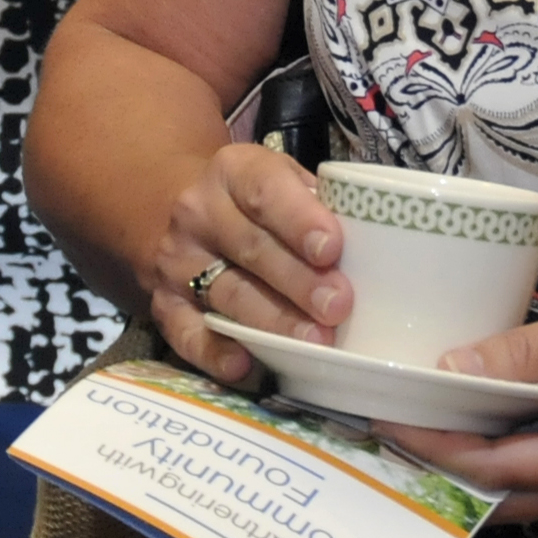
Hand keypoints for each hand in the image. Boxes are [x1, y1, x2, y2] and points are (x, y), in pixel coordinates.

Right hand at [149, 144, 349, 380]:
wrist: (179, 209)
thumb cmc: (257, 202)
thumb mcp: (283, 181)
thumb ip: (319, 205)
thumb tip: (373, 245)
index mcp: (232, 172)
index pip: (264, 190)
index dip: (299, 219)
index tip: (332, 248)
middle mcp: (198, 213)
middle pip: (250, 248)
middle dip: (298, 280)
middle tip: (338, 306)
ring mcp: (177, 261)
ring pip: (227, 294)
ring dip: (272, 321)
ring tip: (315, 343)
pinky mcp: (164, 305)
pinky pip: (186, 333)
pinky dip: (214, 352)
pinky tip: (244, 366)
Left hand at [376, 271, 537, 520]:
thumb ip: (526, 355)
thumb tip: (454, 369)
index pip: (491, 465)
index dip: (432, 445)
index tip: (381, 418)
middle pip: (495, 493)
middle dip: (436, 466)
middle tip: (379, 430)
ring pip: (512, 491)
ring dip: (460, 465)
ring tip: (407, 427)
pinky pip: (531, 474)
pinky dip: (491, 457)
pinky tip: (459, 425)